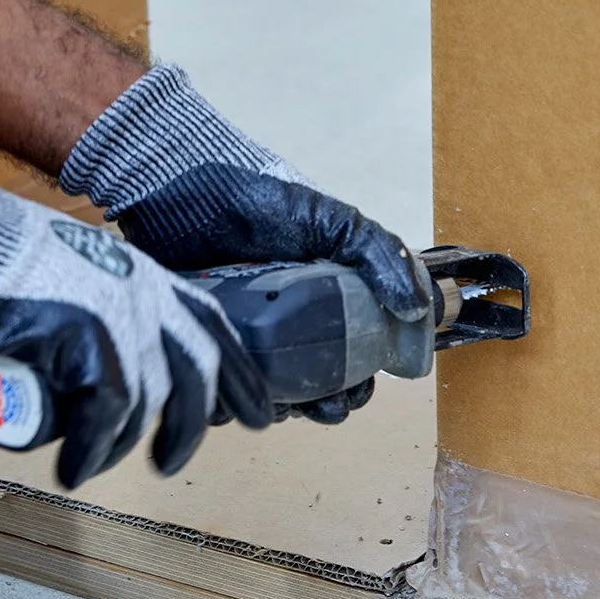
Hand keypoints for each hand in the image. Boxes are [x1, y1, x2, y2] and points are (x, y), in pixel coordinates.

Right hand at [0, 124, 273, 487]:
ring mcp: (120, 311)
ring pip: (150, 400)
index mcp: (147, 274)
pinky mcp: (86, 336)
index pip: (213, 327)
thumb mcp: (73, 275)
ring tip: (93, 468)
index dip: (239, 374)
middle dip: (193, 425)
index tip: (255, 413)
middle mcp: (145, 290)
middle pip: (197, 371)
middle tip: (172, 464)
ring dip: (122, 447)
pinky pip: (107, 411)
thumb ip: (99, 305)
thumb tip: (104, 363)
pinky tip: (73, 469)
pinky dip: (91, 449)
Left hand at [59, 65, 431, 424]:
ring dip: (280, 409)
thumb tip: (420, 308)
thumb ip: (381, 255)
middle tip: (323, 404)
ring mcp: (242, 339)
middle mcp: (283, 327)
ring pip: (267, 397)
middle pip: (314, 388)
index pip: (351, 359)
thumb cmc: (258, 200)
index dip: (360, 381)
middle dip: (325, 405)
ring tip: (282, 402)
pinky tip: (235, 392)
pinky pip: (217, 391)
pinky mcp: (201, 345)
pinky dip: (228, 402)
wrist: (179, 189)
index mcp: (321, 303)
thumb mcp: (332, 221)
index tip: (357, 388)